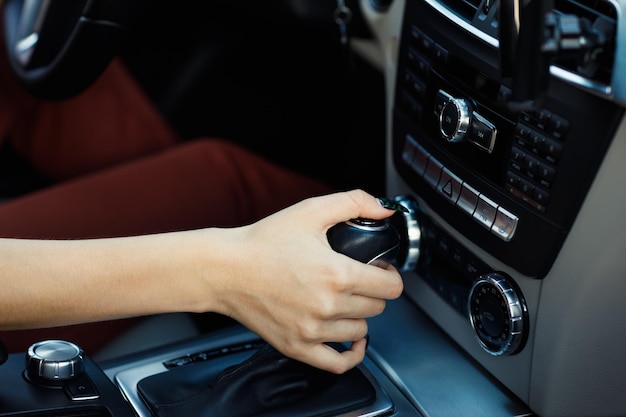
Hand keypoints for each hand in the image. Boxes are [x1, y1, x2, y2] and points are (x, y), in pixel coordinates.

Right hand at [213, 189, 403, 372]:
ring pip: (361, 331)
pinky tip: (353, 341)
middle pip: (377, 307)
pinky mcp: (297, 346)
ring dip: (359, 315)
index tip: (379, 268)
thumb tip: (385, 209)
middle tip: (357, 279)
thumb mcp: (310, 211)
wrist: (225, 269)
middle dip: (373, 291)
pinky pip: (338, 364)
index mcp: (338, 274)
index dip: (389, 274)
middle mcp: (328, 306)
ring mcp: (313, 330)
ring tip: (344, 300)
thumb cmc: (263, 242)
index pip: (390, 286)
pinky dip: (352, 355)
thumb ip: (354, 202)